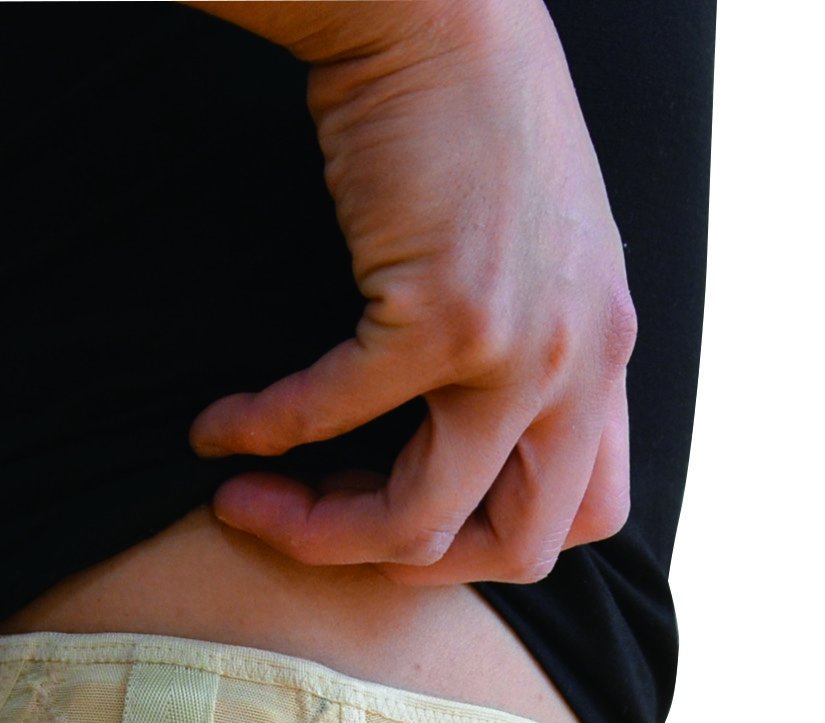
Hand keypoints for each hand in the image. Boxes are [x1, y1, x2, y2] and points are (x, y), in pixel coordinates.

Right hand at [184, 0, 636, 585]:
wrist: (441, 3)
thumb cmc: (467, 115)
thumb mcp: (535, 255)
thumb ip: (520, 346)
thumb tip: (442, 433)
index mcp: (607, 352)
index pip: (582, 512)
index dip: (486, 543)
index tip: (397, 515)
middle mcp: (585, 361)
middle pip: (520, 547)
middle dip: (408, 564)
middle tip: (324, 532)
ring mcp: (523, 345)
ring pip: (426, 518)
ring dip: (321, 532)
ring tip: (247, 502)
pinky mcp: (445, 314)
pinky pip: (335, 417)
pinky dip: (264, 433)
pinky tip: (217, 427)